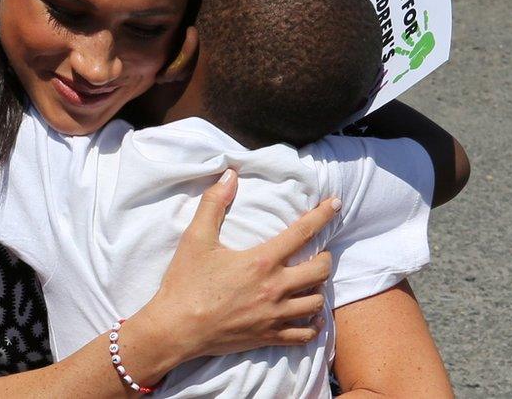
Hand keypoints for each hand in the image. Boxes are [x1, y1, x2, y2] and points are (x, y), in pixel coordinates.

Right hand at [142, 169, 338, 360]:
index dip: (323, 215)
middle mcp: (275, 288)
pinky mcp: (269, 337)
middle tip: (317, 253)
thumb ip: (214, 203)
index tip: (336, 204)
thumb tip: (230, 175)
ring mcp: (274, 315)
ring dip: (318, 289)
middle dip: (324, 258)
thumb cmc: (185, 283)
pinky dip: (312, 325)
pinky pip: (304, 335)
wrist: (176, 329)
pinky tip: (310, 317)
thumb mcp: (196, 238)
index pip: (303, 232)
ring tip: (310, 282)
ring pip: (316, 302)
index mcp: (261, 261)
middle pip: (321, 270)